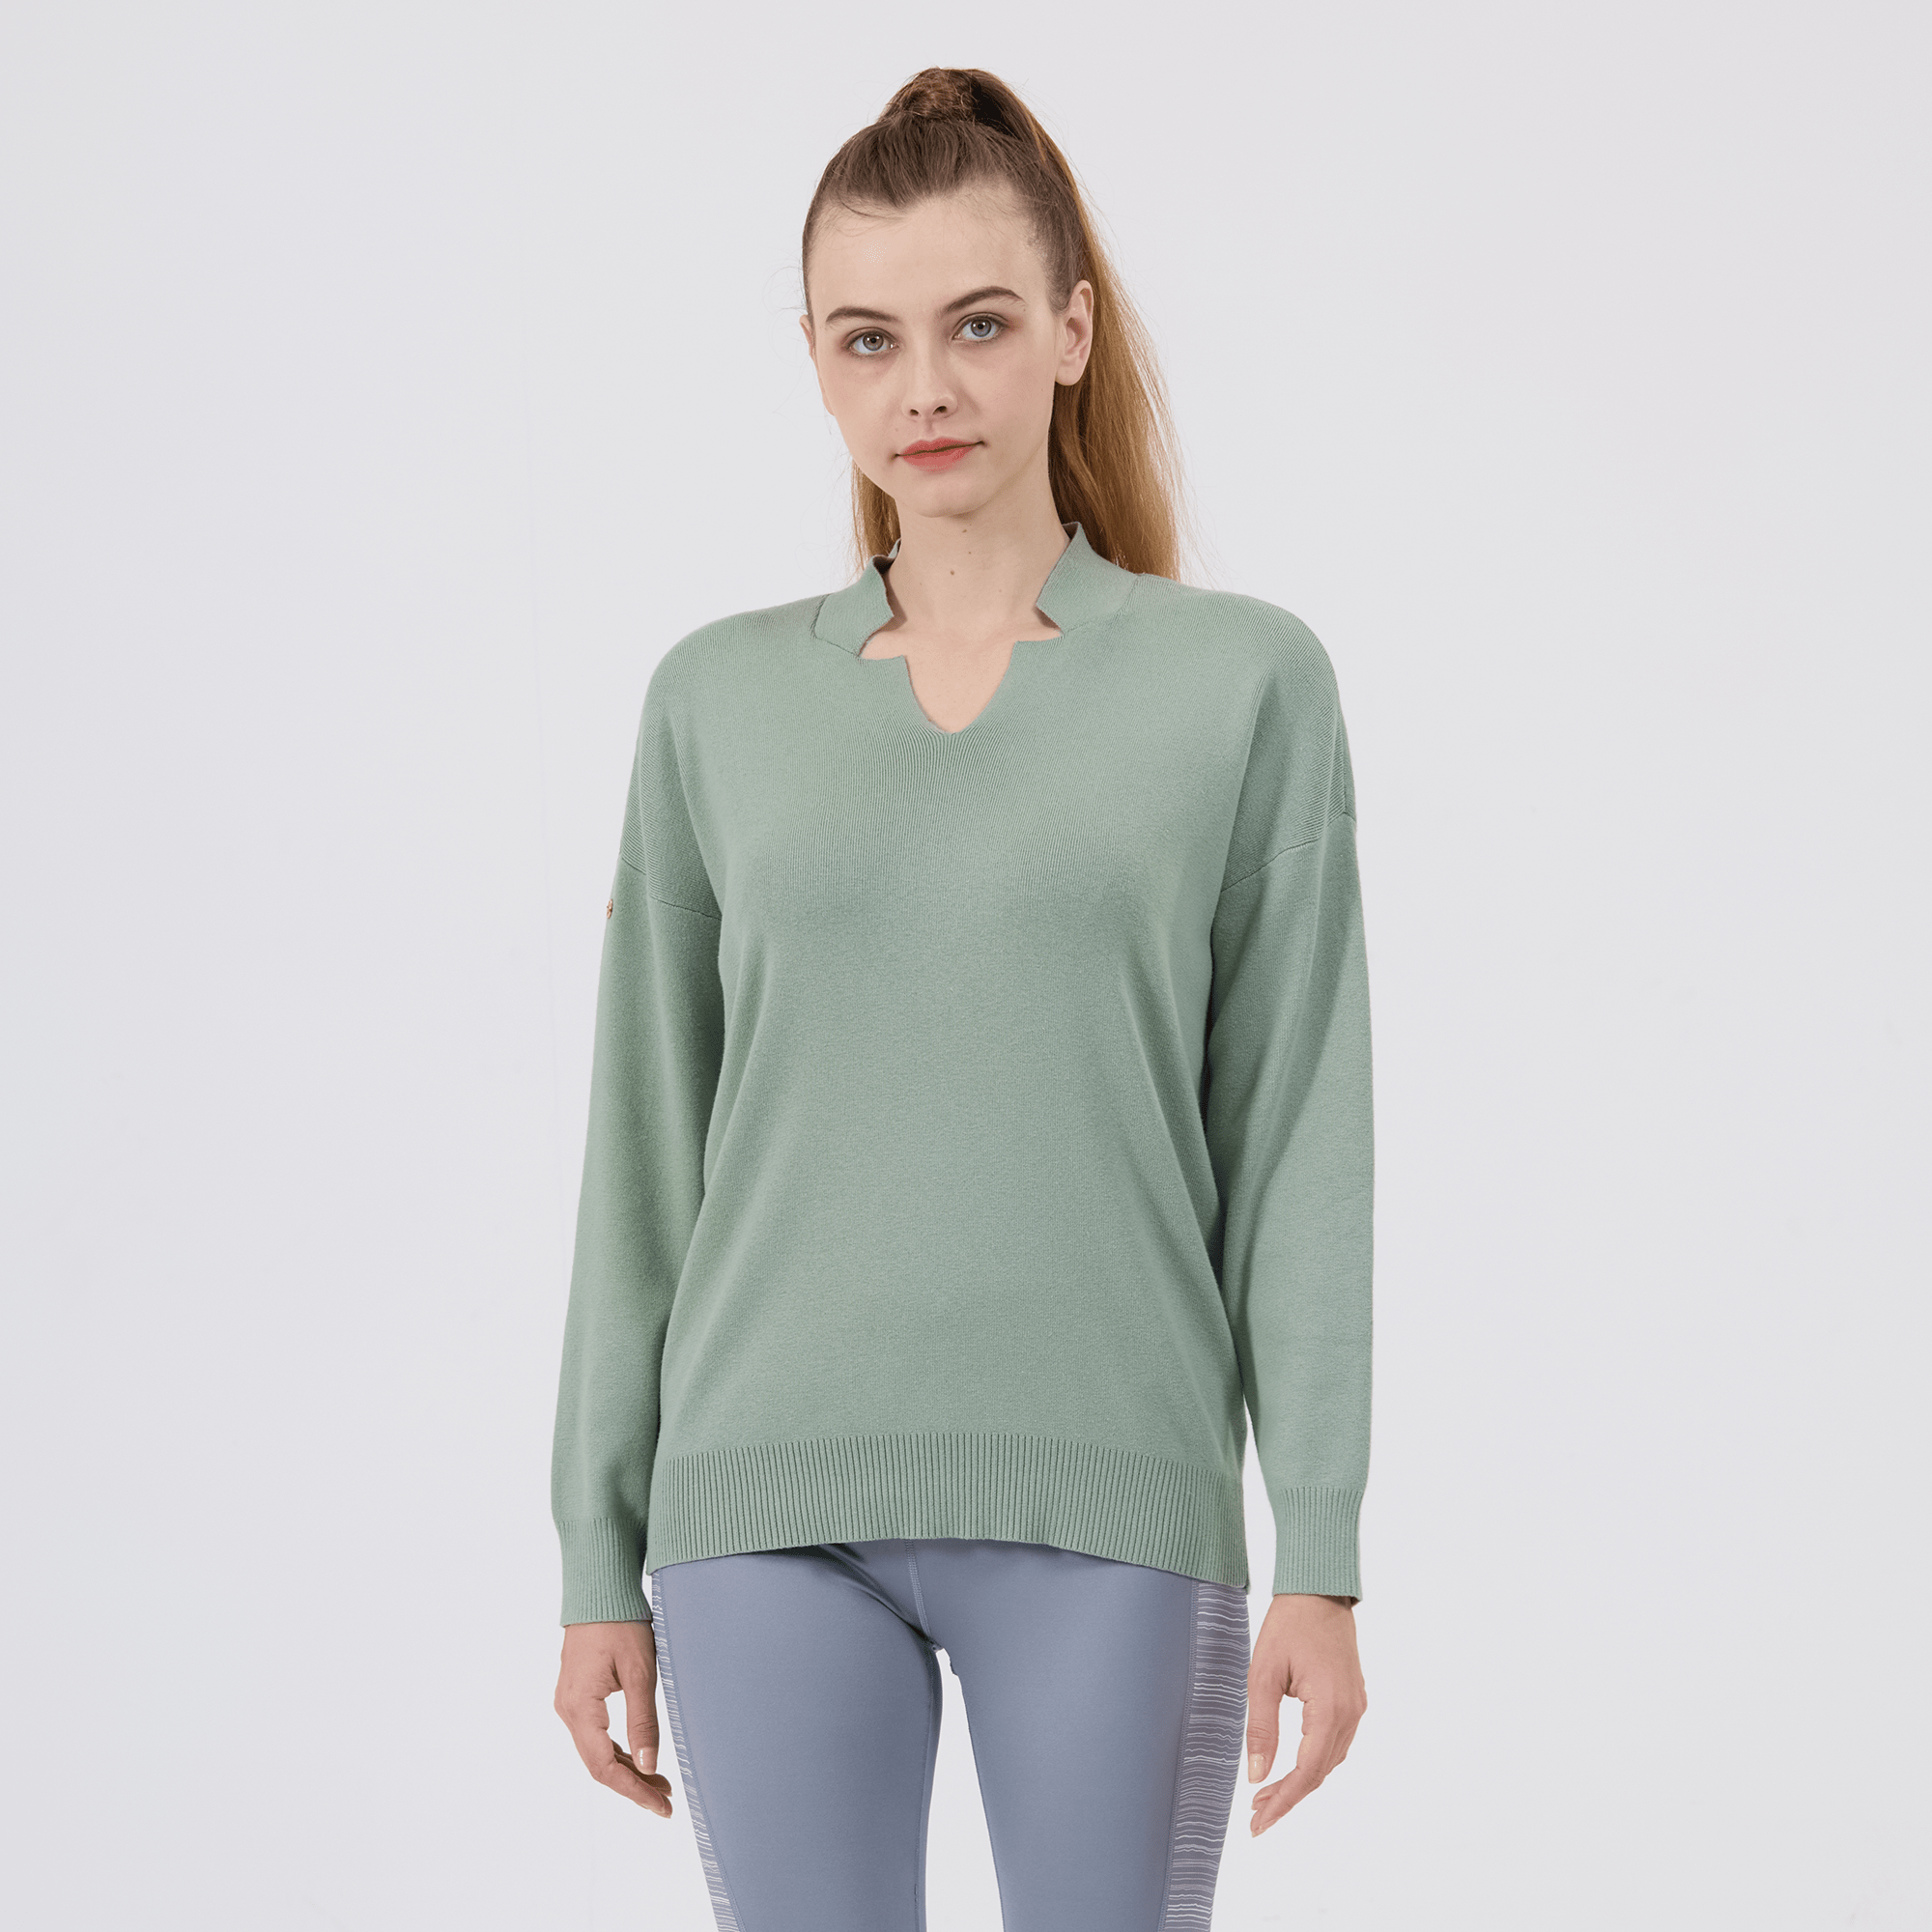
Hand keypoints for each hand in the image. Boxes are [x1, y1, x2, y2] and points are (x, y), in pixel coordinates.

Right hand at [554, 1620, 674, 1816]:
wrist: (599, 1588)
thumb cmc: (620, 1622)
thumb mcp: (639, 1671)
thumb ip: (643, 1720)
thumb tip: (650, 1765)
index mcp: (580, 1707)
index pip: (604, 1767)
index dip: (634, 1791)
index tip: (661, 1805)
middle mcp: (568, 1709)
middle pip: (598, 1764)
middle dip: (633, 1784)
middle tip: (666, 1799)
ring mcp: (569, 1702)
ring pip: (596, 1751)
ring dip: (626, 1768)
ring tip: (660, 1782)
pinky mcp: (577, 1694)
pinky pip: (594, 1734)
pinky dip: (617, 1749)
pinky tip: (640, 1755)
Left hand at [1246, 1592, 1366, 1835]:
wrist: (1319, 1590)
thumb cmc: (1288, 1625)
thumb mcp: (1263, 1674)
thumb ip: (1261, 1727)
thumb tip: (1257, 1775)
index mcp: (1330, 1709)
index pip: (1307, 1772)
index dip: (1283, 1801)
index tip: (1259, 1823)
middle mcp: (1351, 1714)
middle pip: (1320, 1772)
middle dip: (1288, 1797)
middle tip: (1257, 1817)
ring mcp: (1357, 1707)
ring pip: (1329, 1761)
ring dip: (1301, 1781)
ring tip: (1266, 1795)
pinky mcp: (1354, 1699)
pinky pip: (1335, 1743)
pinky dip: (1313, 1761)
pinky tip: (1291, 1766)